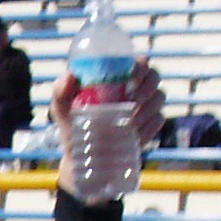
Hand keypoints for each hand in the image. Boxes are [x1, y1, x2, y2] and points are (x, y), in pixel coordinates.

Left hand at [51, 58, 164, 199]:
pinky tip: (136, 134)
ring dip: (148, 108)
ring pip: (159, 98)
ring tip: (130, 122)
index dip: (140, 65)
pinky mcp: (149, 125)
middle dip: (147, 87)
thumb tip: (70, 75)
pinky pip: (158, 120)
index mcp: (115, 78)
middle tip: (132, 100)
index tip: (132, 75)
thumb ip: (61, 92)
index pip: (137, 63)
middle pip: (154, 77)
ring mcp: (144, 107)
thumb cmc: (71, 126)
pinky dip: (150, 126)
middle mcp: (133, 88)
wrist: (80, 157)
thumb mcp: (62, 110)